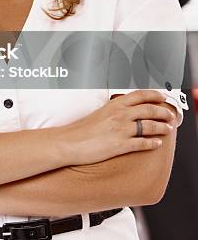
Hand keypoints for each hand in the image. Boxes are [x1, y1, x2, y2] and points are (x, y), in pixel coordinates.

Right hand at [61, 89, 175, 165]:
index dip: (154, 95)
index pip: (140, 95)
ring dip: (162, 127)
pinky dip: (152, 143)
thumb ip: (114, 110)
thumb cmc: (81, 129)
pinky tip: (157, 144)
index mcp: (114, 104)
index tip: (162, 97)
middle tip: (170, 115)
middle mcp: (120, 115)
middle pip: (149, 110)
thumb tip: (125, 112)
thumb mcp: (99, 113)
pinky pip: (142, 143)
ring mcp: (121, 129)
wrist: (69, 142)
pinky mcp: (120, 145)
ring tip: (168, 128)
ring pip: (149, 126)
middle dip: (163, 112)